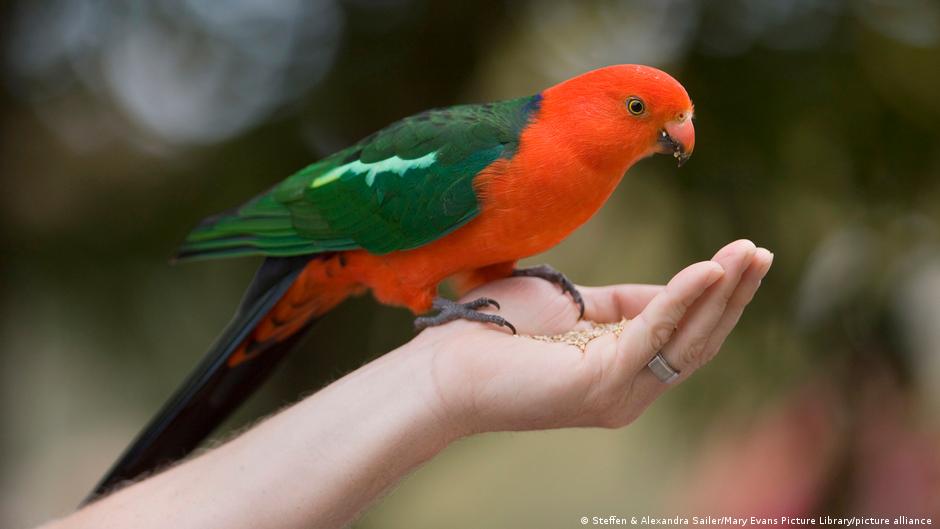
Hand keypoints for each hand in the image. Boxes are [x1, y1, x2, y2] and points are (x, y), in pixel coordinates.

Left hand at [411, 240, 772, 435]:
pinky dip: (682, 300)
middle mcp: (628, 388)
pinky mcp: (600, 386)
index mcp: (621, 366)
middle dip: (733, 293)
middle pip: (698, 339)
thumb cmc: (497, 328)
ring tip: (749, 256)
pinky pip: (652, 337)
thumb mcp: (571, 304)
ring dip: (721, 294)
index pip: (683, 331)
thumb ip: (618, 301)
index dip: (713, 291)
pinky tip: (710, 269)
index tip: (741, 254)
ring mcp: (617, 393)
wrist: (443, 361)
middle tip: (761, 253)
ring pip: (687, 341)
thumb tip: (672, 288)